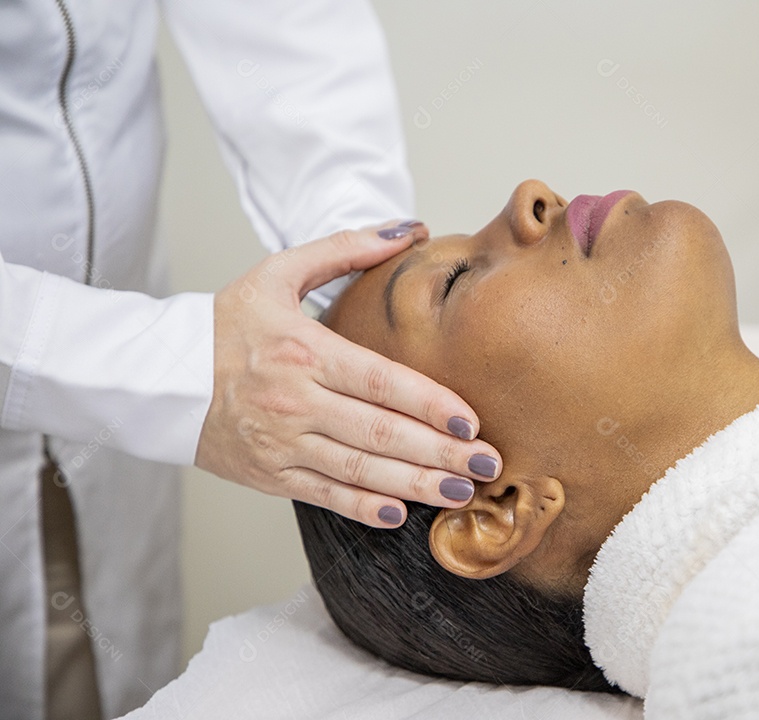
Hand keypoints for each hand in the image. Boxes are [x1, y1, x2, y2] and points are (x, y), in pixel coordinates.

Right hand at [195, 221, 501, 526]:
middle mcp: (296, 402)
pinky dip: (363, 508)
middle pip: (381, 433)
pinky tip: (399, 514)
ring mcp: (282, 444)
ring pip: (360, 472)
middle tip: (489, 466)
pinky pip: (325, 496)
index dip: (430, 405)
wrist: (157, 376)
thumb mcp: (279, 273)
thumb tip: (410, 230)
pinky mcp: (270, 474)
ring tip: (461, 493)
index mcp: (304, 352)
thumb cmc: (226, 324)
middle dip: (441, 453)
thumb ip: (346, 250)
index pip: (381, 382)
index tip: (472, 422)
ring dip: (415, 486)